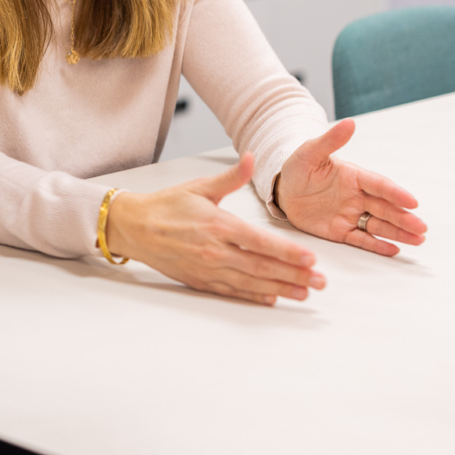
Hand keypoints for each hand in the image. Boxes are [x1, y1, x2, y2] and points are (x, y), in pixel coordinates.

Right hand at [106, 153, 324, 305]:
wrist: (133, 227)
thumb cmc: (166, 206)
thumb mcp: (199, 187)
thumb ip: (231, 177)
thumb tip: (252, 157)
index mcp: (218, 225)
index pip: (260, 242)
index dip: (288, 252)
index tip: (311, 259)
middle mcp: (215, 250)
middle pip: (262, 267)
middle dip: (294, 275)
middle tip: (320, 281)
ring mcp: (207, 268)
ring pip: (251, 283)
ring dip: (281, 289)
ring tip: (304, 293)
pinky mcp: (200, 280)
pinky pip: (232, 291)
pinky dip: (254, 296)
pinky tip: (273, 298)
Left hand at [276, 119, 426, 255]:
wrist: (283, 190)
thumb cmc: (298, 168)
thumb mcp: (310, 153)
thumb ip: (330, 141)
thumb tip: (350, 122)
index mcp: (354, 176)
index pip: (379, 185)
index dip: (396, 194)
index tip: (413, 202)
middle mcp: (357, 196)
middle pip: (385, 208)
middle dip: (404, 218)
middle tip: (422, 228)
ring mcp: (351, 215)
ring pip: (378, 225)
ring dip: (398, 233)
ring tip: (418, 240)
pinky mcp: (341, 231)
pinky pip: (361, 239)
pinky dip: (376, 245)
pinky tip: (393, 250)